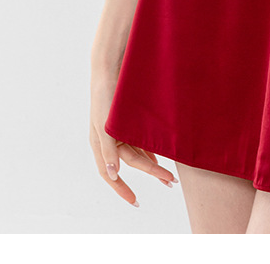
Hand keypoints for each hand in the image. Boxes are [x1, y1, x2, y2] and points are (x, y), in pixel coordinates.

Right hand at [89, 73, 176, 206]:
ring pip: (137, 153)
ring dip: (153, 163)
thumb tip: (113, 174)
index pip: (110, 174)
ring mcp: (119, 130)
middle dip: (151, 173)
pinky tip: (160, 154)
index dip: (122, 189)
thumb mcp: (104, 125)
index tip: (136, 201)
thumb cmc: (104, 97)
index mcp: (99, 144)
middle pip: (132, 163)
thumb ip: (108, 150)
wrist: (111, 68)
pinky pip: (139, 139)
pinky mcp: (128, 120)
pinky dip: (150, 148)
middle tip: (170, 182)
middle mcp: (109, 140)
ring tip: (170, 174)